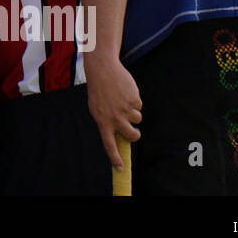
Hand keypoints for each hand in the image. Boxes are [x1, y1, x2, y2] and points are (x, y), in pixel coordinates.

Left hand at [84, 53, 142, 169]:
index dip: (115, 158)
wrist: (102, 69)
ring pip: (138, 119)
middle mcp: (114, 117)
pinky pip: (139, 106)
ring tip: (122, 99)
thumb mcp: (97, 109)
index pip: (109, 144)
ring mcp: (125, 109)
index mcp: (102, 121)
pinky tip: (125, 91)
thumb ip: (107, 122)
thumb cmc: (99, 91)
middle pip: (132, 135)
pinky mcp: (133, 100)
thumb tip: (119, 137)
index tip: (120, 168)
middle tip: (135, 131)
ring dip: (133, 112)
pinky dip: (135, 100)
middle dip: (136, 134)